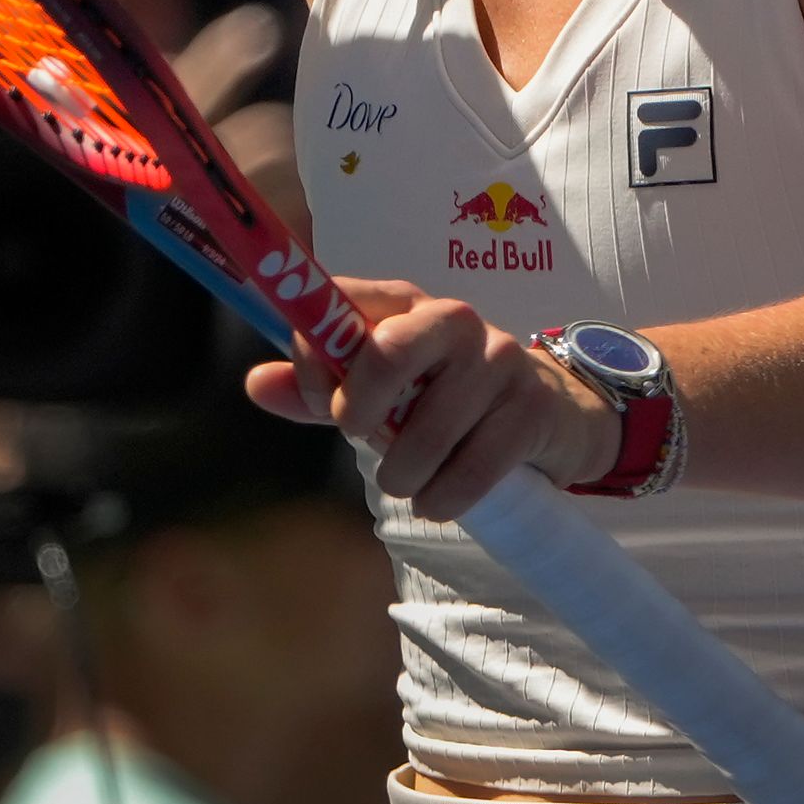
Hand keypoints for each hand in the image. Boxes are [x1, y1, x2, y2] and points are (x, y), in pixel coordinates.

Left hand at [244, 278, 622, 518]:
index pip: (340, 305)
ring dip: (402, 474)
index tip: (323, 401)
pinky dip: (442, 498)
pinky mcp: (530, 408)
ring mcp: (498, 360)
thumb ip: (318, 388)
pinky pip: (471, 468)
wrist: (547, 412)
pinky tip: (436, 500)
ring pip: (426, 430)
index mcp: (404, 303)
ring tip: (404, 482)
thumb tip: (256, 384)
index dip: (315, 359)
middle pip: (385, 354)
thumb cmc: (444, 398)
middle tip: (363, 438)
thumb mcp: (379, 389)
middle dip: (360, 412)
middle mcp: (452, 319)